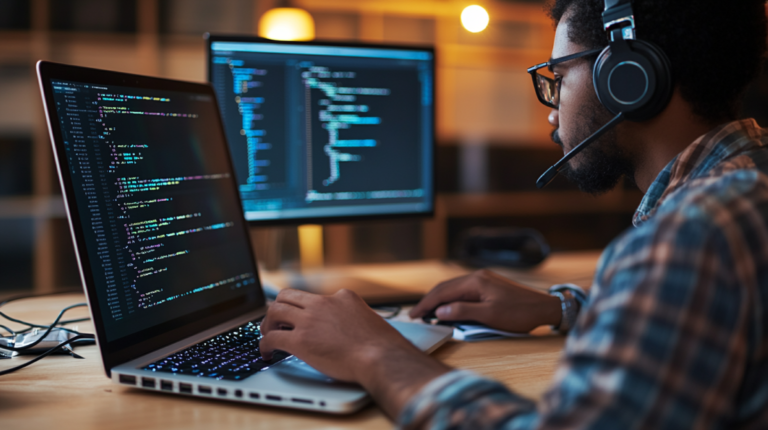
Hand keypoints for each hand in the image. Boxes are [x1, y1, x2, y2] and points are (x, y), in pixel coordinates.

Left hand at [260, 288, 432, 381]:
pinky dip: (264, 345)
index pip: (313, 297)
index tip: (300, 318)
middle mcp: (323, 303)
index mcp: (342, 296)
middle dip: (277, 309)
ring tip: (267, 336)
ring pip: (274, 311)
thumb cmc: (381, 345)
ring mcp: (310, 321)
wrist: (381, 357)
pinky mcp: (301, 341)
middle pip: (287, 296)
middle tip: (275, 323)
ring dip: (267, 324)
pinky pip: (272, 338)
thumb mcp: (369, 318)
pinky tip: (266, 353)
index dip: (303, 309)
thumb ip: (354, 317)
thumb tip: (352, 326)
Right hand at [409, 269, 561, 332]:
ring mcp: (483, 280)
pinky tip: (448, 307)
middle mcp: (477, 276)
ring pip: (454, 288)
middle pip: (446, 287)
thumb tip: (440, 310)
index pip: (443, 292)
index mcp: (476, 281)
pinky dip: (452, 299)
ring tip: (428, 312)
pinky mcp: (488, 285)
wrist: (544, 308)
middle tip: (417, 315)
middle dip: (429, 301)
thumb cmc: (520, 313)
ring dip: (440, 300)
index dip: (426, 304)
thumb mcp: (489, 316)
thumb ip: (463, 312)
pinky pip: (463, 290)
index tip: (414, 315)